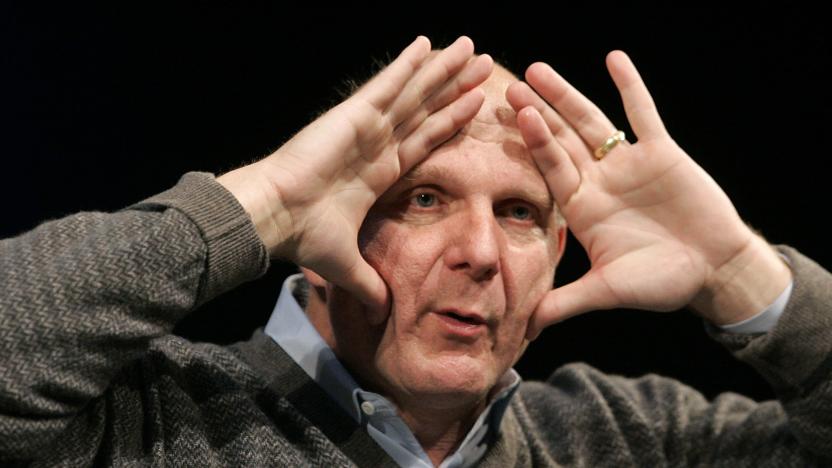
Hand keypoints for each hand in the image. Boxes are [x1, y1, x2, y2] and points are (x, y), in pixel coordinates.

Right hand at [219, 36, 492, 320]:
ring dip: (443, 70)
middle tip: (485, 65)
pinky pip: (387, 84)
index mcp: (380, 171)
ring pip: (415, 92)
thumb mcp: (347, 264)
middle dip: (455, 87)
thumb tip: (384, 314)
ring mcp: (367, 126)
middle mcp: (378, 143)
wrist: (275, 218)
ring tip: (472, 48)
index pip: (426, 140)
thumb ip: (370, 283)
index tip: (476, 105)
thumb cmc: (304, 236)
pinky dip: (408, 64)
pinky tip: (428, 44)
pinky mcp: (353, 114)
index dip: (451, 122)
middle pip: (428, 109)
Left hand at [507, 51, 787, 338]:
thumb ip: (567, 302)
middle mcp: (599, 180)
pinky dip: (630, 87)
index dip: (531, 144)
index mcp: (582, 207)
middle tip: (511, 86)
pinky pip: (643, 114)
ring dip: (568, 96)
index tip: (508, 119)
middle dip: (538, 114)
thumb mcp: (607, 291)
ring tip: (540, 70)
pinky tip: (613, 59)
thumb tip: (526, 328)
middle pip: (562, 139)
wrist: (712, 271)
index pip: (550, 168)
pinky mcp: (662, 153)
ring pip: (593, 122)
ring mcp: (628, 164)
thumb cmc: (662, 283)